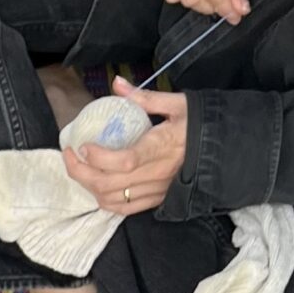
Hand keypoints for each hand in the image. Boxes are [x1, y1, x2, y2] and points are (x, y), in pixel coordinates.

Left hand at [62, 81, 187, 216]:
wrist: (224, 151)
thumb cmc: (200, 124)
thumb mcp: (177, 104)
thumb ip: (143, 97)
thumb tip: (117, 83)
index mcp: (161, 147)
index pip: (124, 161)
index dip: (98, 157)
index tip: (83, 145)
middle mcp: (156, 173)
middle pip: (108, 184)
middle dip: (80, 171)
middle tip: (69, 154)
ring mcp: (156, 191)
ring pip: (111, 199)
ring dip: (88, 186)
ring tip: (78, 168)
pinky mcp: (156, 200)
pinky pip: (123, 209)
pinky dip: (103, 200)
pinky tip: (96, 186)